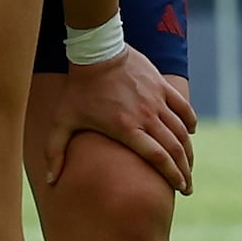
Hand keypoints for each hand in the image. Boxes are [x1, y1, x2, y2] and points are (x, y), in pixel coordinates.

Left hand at [36, 45, 194, 196]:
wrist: (95, 52)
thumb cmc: (78, 89)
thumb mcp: (62, 121)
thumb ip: (55, 152)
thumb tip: (50, 181)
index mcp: (126, 128)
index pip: (157, 157)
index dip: (172, 175)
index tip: (180, 188)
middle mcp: (146, 116)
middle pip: (174, 148)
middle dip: (184, 171)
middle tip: (187, 188)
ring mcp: (156, 99)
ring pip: (181, 130)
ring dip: (188, 151)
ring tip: (189, 166)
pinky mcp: (161, 85)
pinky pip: (183, 106)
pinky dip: (190, 121)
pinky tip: (191, 132)